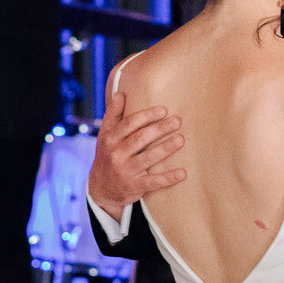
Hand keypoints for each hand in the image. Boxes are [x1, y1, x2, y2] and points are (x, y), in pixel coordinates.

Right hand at [88, 82, 185, 216]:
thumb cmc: (107, 155)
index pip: (129, 124)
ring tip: (181, 139)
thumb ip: (113, 114)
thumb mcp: (105, 135)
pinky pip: (154, 182)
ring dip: (166, 148)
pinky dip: (169, 178)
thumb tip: (120, 93)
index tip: (164, 110)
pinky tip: (183, 173)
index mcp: (109, 139)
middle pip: (140, 138)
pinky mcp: (134, 186)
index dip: (147, 116)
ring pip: (148, 158)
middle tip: (177, 121)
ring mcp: (125, 171)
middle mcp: (115, 154)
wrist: (101, 189)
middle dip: (160, 129)